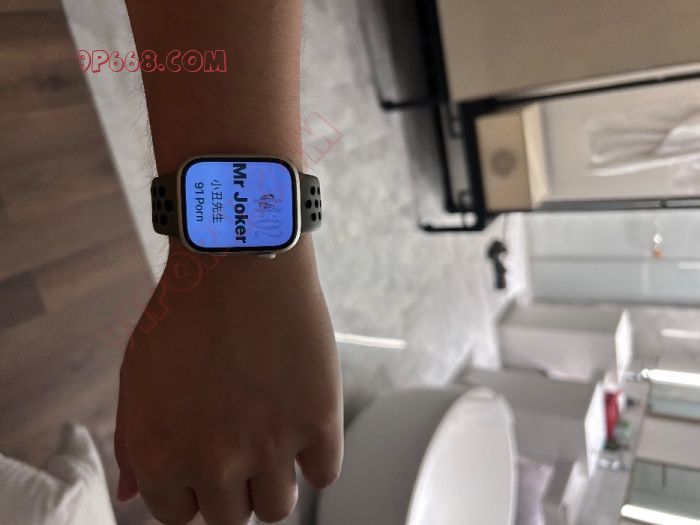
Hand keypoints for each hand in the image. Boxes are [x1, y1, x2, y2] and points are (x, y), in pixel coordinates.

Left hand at [115, 238, 342, 523]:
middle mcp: (213, 463)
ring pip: (277, 508)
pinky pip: (323, 474)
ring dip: (273, 483)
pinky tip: (303, 427)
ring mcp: (270, 446)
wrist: (240, 263)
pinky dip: (315, 458)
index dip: (191, 488)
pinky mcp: (317, 421)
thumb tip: (133, 494)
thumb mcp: (137, 377)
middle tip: (240, 447)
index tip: (205, 464)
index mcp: (161, 456)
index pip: (176, 515)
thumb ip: (133, 444)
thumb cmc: (184, 313)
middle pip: (229, 519)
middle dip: (232, 489)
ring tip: (272, 440)